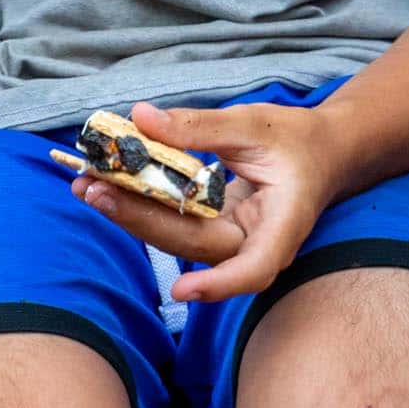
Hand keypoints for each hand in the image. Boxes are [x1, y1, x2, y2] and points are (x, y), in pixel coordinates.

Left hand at [69, 100, 344, 302]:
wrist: (321, 153)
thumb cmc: (295, 139)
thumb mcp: (252, 124)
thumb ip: (198, 127)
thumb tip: (140, 118)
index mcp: (282, 224)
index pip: (255, 267)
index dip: (219, 283)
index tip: (181, 289)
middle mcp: (255, 243)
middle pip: (195, 246)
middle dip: (141, 222)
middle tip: (95, 190)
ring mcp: (232, 241)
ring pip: (178, 238)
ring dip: (131, 214)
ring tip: (88, 186)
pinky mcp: (213, 230)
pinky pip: (175, 223)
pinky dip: (142, 204)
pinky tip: (108, 186)